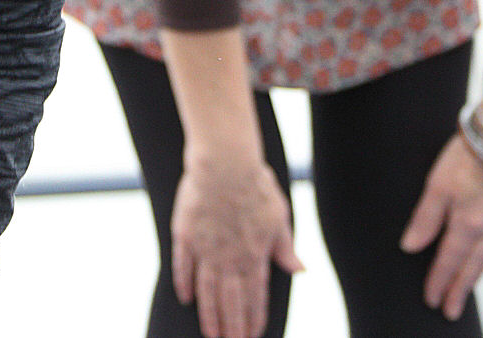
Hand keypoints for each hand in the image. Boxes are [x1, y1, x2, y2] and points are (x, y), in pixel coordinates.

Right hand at [170, 149, 304, 337]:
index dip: (254, 318)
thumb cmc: (256, 185)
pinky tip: (186, 298)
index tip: (253, 336)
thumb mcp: (279, 216)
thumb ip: (285, 247)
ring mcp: (205, 248)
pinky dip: (184, 284)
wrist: (224, 163)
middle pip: (230, 301)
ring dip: (210, 315)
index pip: (255, 296)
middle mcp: (228, 258)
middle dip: (232, 327)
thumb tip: (300, 270)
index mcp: (254, 255)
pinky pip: (183, 266)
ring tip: (211, 335)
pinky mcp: (185, 234)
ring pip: (206, 291)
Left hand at [398, 130, 482, 320]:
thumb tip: (411, 246)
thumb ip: (425, 218)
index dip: (439, 282)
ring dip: (475, 275)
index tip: (431, 300)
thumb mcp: (437, 186)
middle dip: (459, 290)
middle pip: (471, 267)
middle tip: (451, 310)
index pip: (449, 261)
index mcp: (468, 225)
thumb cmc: (468, 157)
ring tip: (466, 288)